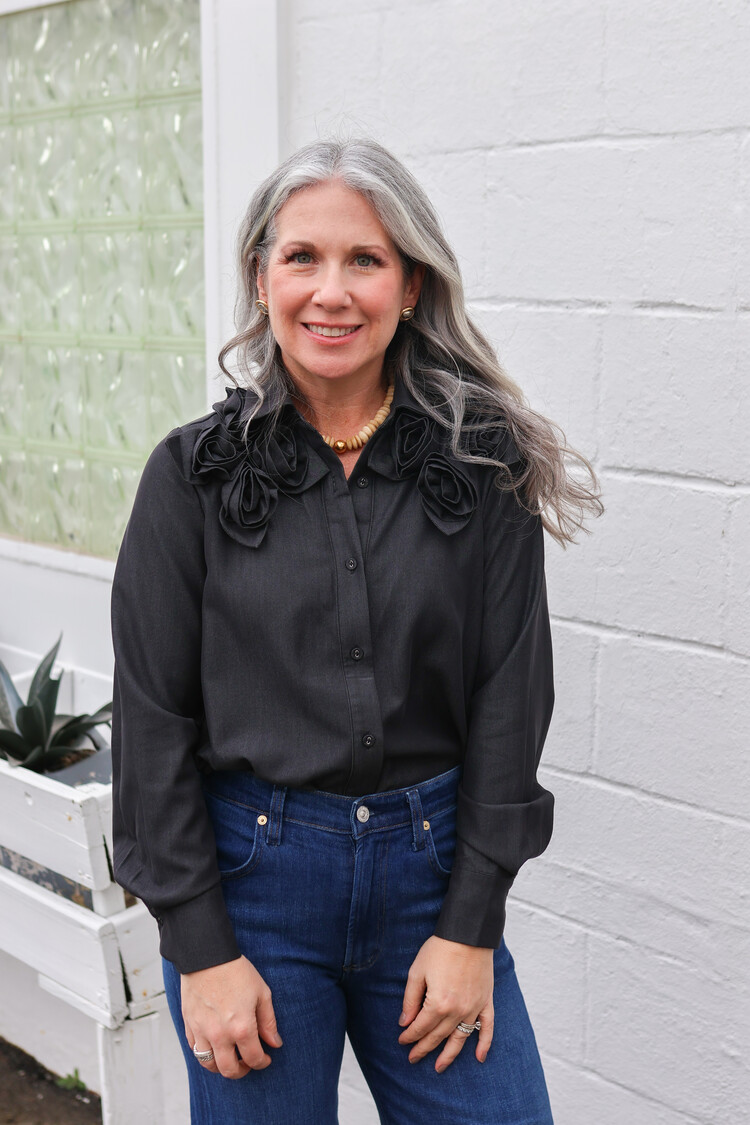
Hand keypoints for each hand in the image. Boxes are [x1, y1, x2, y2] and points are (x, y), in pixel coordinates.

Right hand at [181, 954, 282, 1078]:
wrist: (207, 956)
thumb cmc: (236, 971)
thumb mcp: (261, 993)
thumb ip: (268, 1021)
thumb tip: (275, 1043)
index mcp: (241, 1027)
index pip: (253, 1058)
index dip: (262, 1062)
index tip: (266, 1058)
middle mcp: (220, 1034)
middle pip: (229, 1070)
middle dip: (241, 1071)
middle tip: (248, 1063)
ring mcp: (202, 1031)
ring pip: (209, 1064)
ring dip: (221, 1066)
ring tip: (230, 1057)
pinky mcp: (189, 1024)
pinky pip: (195, 1049)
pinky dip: (205, 1052)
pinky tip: (214, 1044)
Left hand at [397, 935, 493, 1071]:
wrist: (468, 933)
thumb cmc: (440, 949)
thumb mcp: (417, 971)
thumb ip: (410, 1000)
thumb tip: (405, 1022)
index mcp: (438, 1004)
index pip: (421, 1027)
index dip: (409, 1035)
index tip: (401, 1041)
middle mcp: (457, 1011)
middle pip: (438, 1036)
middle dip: (423, 1048)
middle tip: (413, 1058)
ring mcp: (474, 1008)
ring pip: (460, 1039)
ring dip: (449, 1055)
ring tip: (439, 1067)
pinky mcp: (486, 1001)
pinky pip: (487, 1028)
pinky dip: (484, 1044)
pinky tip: (479, 1058)